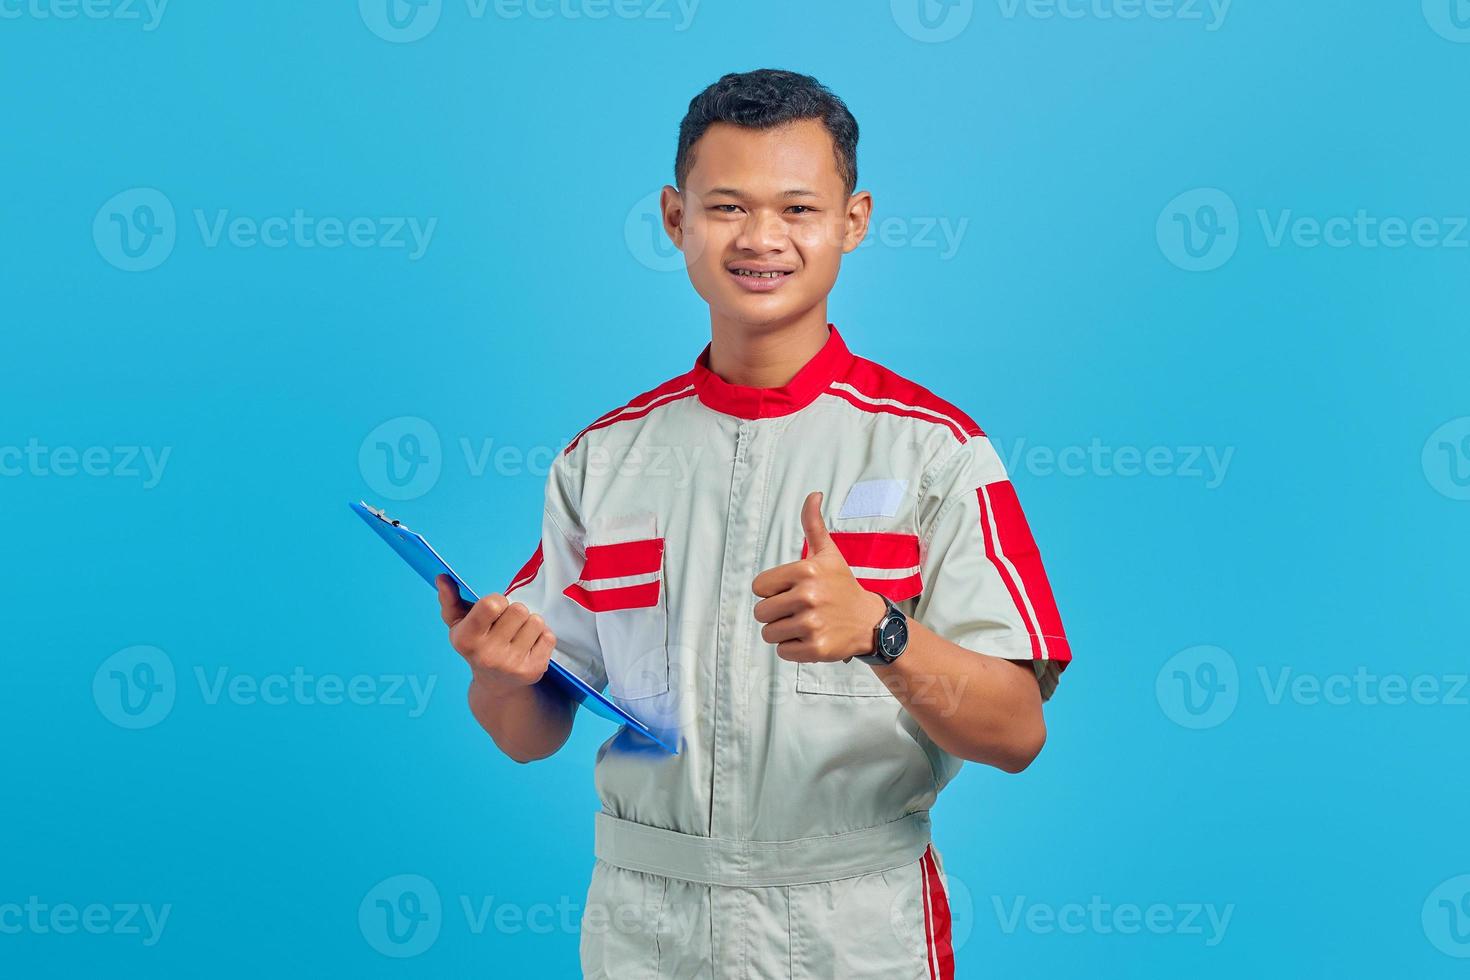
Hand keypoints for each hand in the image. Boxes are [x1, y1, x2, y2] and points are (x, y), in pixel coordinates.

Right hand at [436, 574, 555, 692]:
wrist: (495, 684)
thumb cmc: (477, 644)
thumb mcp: (459, 624)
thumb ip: (449, 599)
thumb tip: (442, 577)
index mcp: (466, 639)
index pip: (492, 604)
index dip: (498, 601)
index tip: (494, 610)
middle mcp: (487, 655)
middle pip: (519, 609)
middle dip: (515, 611)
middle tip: (507, 625)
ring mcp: (511, 665)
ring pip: (536, 621)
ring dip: (530, 624)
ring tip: (518, 635)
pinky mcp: (533, 670)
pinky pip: (549, 636)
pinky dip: (542, 637)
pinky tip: (529, 646)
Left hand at [751, 491, 887, 662]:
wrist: (869, 621)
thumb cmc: (841, 585)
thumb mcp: (828, 553)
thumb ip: (813, 525)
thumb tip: (813, 494)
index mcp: (806, 571)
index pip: (759, 587)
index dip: (772, 591)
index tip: (792, 591)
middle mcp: (808, 596)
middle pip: (760, 613)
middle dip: (775, 614)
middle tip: (798, 610)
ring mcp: (812, 624)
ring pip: (769, 634)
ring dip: (783, 632)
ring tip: (805, 624)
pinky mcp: (816, 649)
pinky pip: (782, 652)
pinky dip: (793, 648)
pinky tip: (811, 638)